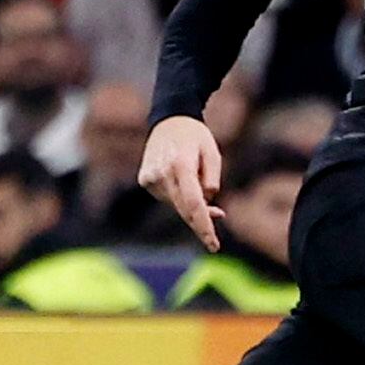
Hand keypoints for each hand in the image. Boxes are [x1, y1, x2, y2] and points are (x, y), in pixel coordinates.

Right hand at [138, 113, 224, 250]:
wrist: (168, 119)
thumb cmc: (195, 136)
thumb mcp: (212, 153)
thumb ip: (212, 180)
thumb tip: (206, 204)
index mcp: (180, 164)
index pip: (194, 204)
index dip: (204, 226)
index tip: (213, 244)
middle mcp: (161, 173)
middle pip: (184, 209)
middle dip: (201, 218)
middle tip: (219, 216)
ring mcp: (150, 178)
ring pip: (175, 204)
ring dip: (190, 203)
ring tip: (198, 179)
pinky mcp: (145, 180)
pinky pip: (167, 197)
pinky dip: (178, 196)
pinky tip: (182, 177)